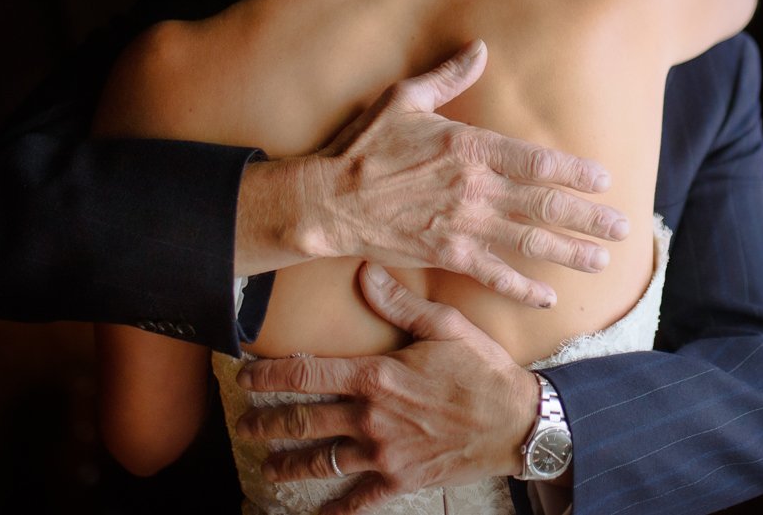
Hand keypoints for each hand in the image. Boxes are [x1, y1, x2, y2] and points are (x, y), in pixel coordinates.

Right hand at [235, 39, 628, 306]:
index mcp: (469, 147)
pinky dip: (523, 288)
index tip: (603, 179)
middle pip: (545, 205)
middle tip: (623, 228)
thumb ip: (447, 76)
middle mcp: (474, 188)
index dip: (575, 172)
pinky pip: (493, 276)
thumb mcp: (405, 99)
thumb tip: (479, 49)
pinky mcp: (445, 255)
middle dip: (589, 218)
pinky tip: (549, 296)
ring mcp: (462, 226)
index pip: (537, 160)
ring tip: (603, 261)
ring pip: (529, 242)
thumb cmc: (364, 146)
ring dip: (570, 252)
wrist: (326, 200)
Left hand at [236, 263, 538, 512]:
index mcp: (377, 376)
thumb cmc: (484, 370)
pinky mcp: (402, 480)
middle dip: (266, 425)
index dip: (268, 376)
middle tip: (244, 427)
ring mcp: (384, 453)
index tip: (244, 377)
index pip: (306, 374)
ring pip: (321, 462)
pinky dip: (335, 509)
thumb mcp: (446, 326)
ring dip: (288, 465)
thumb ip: (400, 303)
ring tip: (267, 467)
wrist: (518, 422)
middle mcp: (372, 418)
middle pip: (302, 422)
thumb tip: (365, 272)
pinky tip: (318, 513)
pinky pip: (358, 499)